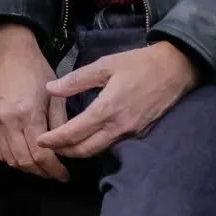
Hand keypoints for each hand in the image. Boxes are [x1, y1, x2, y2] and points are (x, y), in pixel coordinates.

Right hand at [0, 23, 69, 182]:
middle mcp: (8, 122)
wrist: (7, 52)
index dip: (54, 170)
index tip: (65, 175)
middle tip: (55, 175)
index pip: (41, 154)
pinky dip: (11, 160)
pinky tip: (24, 159)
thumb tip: (64, 146)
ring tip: (42, 169)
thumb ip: (59, 121)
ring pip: (10, 159)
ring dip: (27, 169)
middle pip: (24, 162)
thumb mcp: (54, 94)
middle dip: (42, 173)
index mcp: (28, 114)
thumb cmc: (35, 68)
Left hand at [39, 41, 200, 159]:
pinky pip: (114, 145)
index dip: (54, 140)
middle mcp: (119, 127)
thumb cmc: (139, 64)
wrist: (176, 69)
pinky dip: (97, 145)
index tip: (39, 141)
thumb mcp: (105, 65)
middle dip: (64, 151)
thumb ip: (76, 80)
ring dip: (80, 151)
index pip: (73, 133)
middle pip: (85, 150)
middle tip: (49, 147)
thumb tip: (51, 89)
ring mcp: (131, 133)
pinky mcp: (140, 134)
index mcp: (107, 109)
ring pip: (99, 150)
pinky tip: (89, 137)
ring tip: (64, 145)